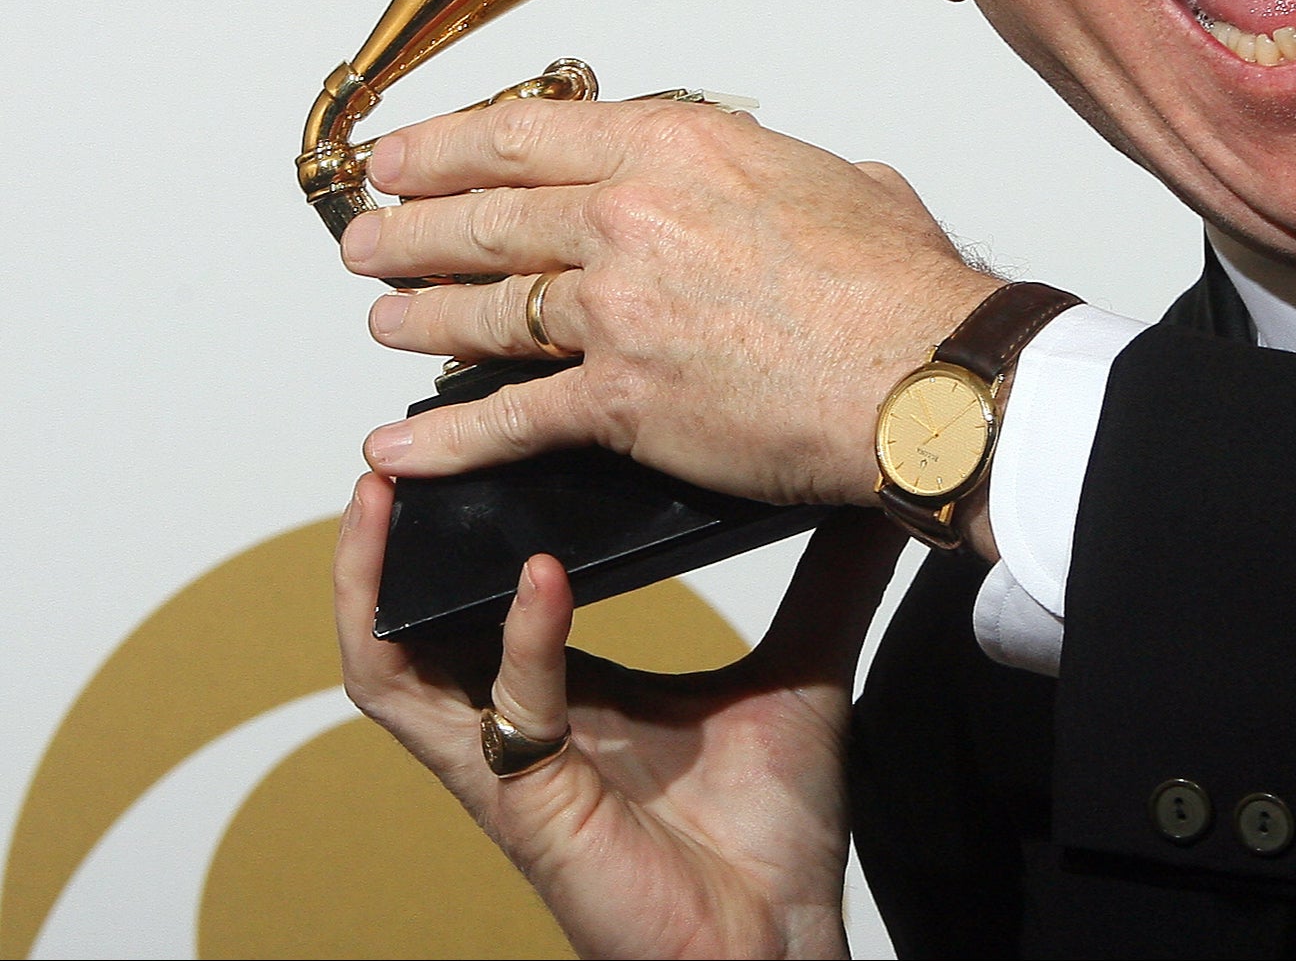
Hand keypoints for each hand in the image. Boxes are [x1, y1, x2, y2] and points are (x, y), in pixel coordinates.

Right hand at [336, 473, 904, 960]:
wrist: (782, 939)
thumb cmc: (777, 829)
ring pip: (398, 673)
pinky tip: (540, 580)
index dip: (469, 524)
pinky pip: (498, 713)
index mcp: (570, 691)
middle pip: (412, 626)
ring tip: (387, 496)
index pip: (488, 593)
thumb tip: (868, 494)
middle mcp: (522, 724)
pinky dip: (517, 642)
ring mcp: (513, 770)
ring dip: (378, 589)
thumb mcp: (804, 669)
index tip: (474, 435)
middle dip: (387, 542)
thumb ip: (826, 581)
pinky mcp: (531, 810)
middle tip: (392, 448)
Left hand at [341, 97, 996, 506]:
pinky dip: (443, 439)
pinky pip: (508, 420)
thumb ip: (793, 176)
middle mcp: (631, 217)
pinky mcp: (621, 400)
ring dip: (419, 319)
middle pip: (489, 218)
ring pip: (485, 312)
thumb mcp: (848, 184)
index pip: (530, 134)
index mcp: (683, 148)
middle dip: (413, 230)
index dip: (447, 145)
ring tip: (383, 321)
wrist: (925, 375)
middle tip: (370, 237)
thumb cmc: (906, 288)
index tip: (405, 156)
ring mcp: (617, 309)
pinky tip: (399, 445)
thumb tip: (799, 185)